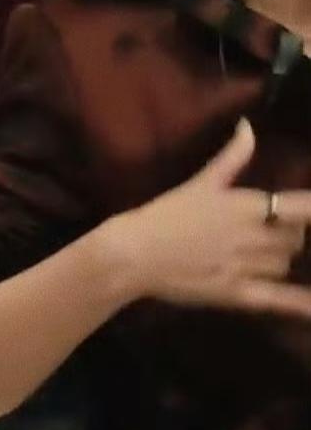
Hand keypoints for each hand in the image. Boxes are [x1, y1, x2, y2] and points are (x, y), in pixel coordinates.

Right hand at [104, 120, 310, 317]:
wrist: (135, 253)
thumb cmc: (165, 214)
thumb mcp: (201, 181)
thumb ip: (232, 156)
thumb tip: (248, 125)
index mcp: (245, 205)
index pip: (299, 207)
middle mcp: (251, 236)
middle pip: (294, 239)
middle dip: (288, 235)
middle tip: (269, 234)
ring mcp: (245, 267)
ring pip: (283, 265)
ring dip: (277, 260)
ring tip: (257, 257)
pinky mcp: (236, 294)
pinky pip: (276, 299)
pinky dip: (298, 304)